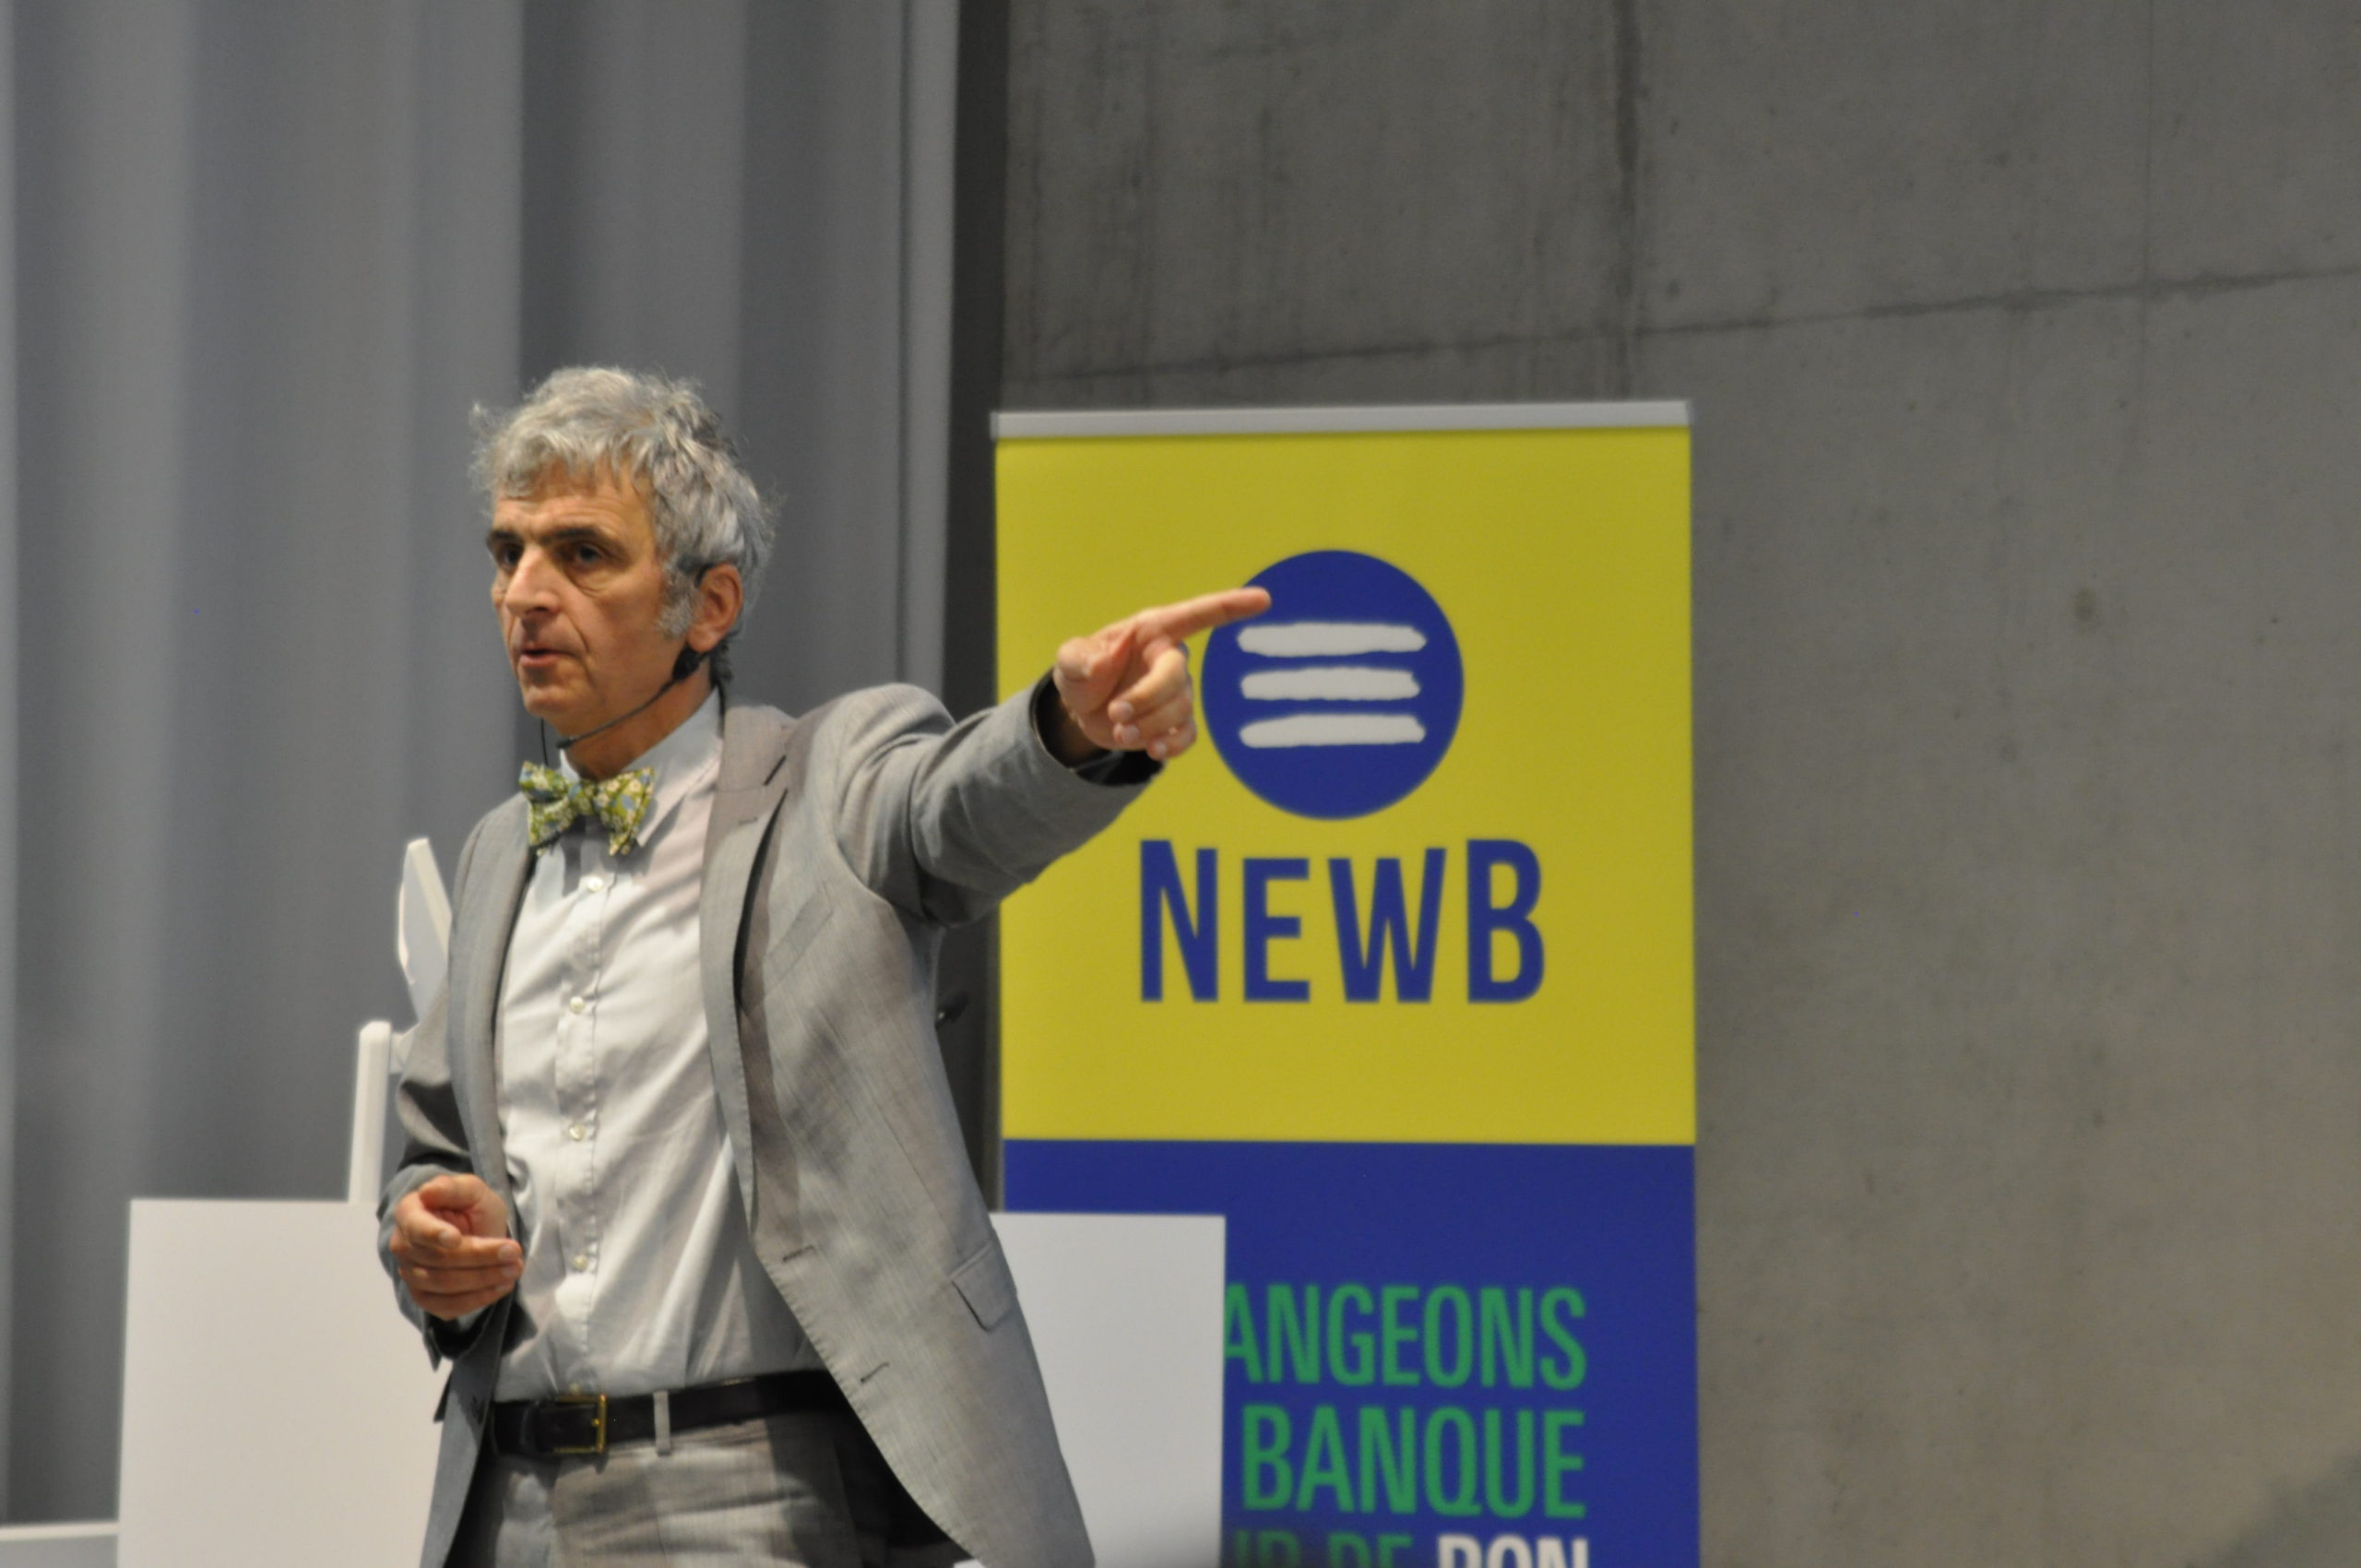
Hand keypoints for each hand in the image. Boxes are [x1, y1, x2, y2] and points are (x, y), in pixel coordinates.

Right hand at [388, 1173, 521, 1320]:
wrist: (475, 1231)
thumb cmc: (470, 1207)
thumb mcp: (471, 1190)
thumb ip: (453, 1188)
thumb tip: (427, 1191)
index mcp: (409, 1213)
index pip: (416, 1228)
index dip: (434, 1234)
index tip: (456, 1238)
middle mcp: (403, 1246)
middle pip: (438, 1260)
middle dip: (480, 1257)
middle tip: (515, 1252)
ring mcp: (410, 1275)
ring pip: (444, 1286)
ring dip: (483, 1280)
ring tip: (514, 1269)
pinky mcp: (424, 1298)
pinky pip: (445, 1308)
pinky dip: (476, 1300)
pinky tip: (500, 1287)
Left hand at [1049, 587, 1271, 763]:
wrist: (1083, 711)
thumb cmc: (1083, 673)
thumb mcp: (1069, 661)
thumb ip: (1076, 658)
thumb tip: (1098, 665)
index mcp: (1152, 631)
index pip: (1197, 615)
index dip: (1231, 606)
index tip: (1264, 599)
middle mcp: (1170, 658)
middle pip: (1177, 678)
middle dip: (1147, 699)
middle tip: (1116, 713)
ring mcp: (1177, 691)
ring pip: (1178, 711)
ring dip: (1148, 726)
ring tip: (1120, 731)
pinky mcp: (1175, 722)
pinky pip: (1188, 735)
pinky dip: (1171, 745)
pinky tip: (1153, 750)